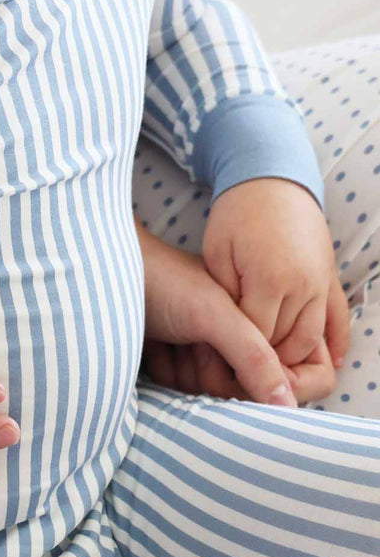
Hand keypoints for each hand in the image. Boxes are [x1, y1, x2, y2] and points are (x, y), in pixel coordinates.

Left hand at [138, 222, 307, 404]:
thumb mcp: (215, 315)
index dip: (243, 377)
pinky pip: (174, 386)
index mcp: (259, 321)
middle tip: (190, 339)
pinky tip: (154, 343)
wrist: (108, 271)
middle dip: (207, 372)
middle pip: (230, 392)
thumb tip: (288, 406)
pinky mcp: (171, 357)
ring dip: (180, 369)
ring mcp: (200, 347)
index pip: (270, 380)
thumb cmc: (164, 282)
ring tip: (169, 335)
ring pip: (200, 392)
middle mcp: (233, 336)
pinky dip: (162, 368)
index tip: (217, 350)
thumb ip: (253, 357)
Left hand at [203, 178, 349, 373]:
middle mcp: (303, 286)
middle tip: (239, 376)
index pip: (255, 337)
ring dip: (290, 358)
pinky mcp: (330, 277)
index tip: (220, 367)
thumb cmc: (235, 216)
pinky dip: (334, 343)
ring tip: (266, 370)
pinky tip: (326, 362)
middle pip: (284, 344)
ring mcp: (321, 283)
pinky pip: (338, 320)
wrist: (272, 180)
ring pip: (309, 339)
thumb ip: (226, 297)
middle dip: (263, 362)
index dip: (236, 354)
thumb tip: (232, 336)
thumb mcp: (217, 255)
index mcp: (270, 280)